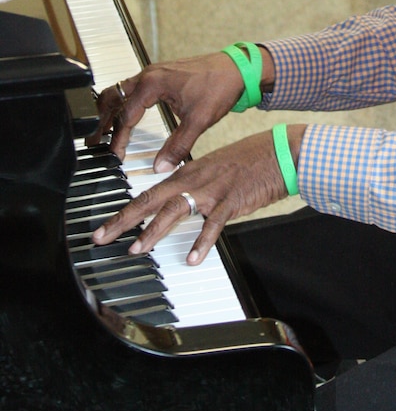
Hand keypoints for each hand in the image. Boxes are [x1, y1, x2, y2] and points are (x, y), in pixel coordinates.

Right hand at [92, 51, 269, 170]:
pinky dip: (123, 102)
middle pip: (113, 98)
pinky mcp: (160, 74)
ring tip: (104, 130)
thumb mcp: (199, 121)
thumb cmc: (219, 86)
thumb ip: (178, 145)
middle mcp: (148, 75)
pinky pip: (132, 87)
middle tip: (95, 141)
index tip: (115, 155)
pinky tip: (127, 115)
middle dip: (102, 120)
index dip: (118, 139)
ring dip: (110, 109)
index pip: (126, 116)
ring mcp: (153, 72)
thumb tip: (161, 166)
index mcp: (152, 84)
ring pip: (120, 90)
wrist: (237, 68)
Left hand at [92, 126, 305, 263]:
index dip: (124, 211)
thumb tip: (177, 201)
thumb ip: (193, 184)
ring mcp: (212, 191)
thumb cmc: (249, 160)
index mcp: (188, 173)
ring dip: (154, 230)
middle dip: (124, 220)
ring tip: (138, 248)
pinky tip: (193, 258)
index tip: (105, 226)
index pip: (148, 193)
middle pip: (151, 200)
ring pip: (175, 210)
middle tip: (103, 237)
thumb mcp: (214, 169)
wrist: (278, 152)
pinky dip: (202, 242)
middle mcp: (194, 180)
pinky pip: (213, 225)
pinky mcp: (231, 201)